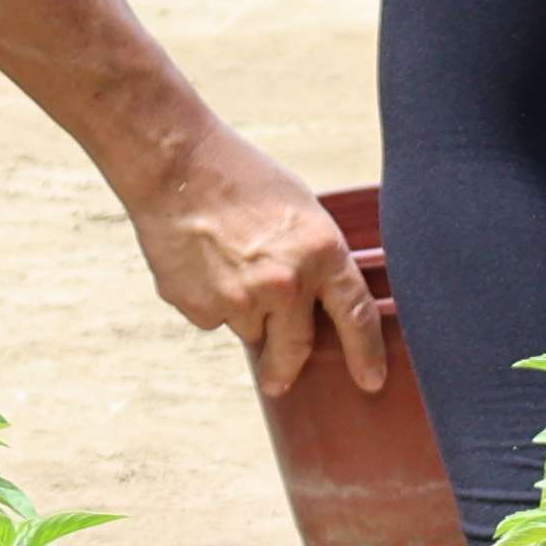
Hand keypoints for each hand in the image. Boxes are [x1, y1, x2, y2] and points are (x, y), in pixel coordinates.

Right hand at [128, 115, 390, 400]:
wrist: (174, 164)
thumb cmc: (240, 179)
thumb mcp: (300, 211)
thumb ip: (314, 259)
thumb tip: (318, 303)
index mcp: (322, 253)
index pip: (357, 316)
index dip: (367, 354)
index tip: (371, 381)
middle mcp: (286, 284)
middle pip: (296, 348)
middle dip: (287, 370)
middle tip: (279, 382)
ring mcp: (240, 299)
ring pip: (249, 330)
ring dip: (242, 312)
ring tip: (224, 264)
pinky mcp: (199, 307)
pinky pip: (211, 319)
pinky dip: (207, 301)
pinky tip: (198, 264)